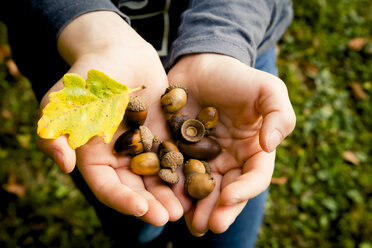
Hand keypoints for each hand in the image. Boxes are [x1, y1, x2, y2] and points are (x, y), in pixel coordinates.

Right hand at [37, 11, 182, 225]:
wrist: (119, 52)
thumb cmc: (88, 75)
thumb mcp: (62, 101)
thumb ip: (54, 132)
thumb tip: (65, 165)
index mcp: (93, 155)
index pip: (106, 186)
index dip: (122, 200)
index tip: (141, 210)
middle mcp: (119, 156)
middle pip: (134, 188)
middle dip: (150, 204)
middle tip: (169, 217)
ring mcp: (143, 146)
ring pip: (156, 177)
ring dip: (169, 194)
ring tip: (185, 208)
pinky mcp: (162, 134)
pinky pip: (173, 156)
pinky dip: (183, 170)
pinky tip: (197, 181)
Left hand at [167, 53, 295, 234]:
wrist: (202, 65)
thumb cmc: (237, 77)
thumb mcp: (267, 89)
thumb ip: (279, 115)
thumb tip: (270, 146)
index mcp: (252, 151)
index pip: (254, 176)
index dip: (245, 190)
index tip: (230, 197)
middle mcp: (228, 160)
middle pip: (227, 190)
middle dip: (219, 210)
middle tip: (208, 226)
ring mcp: (202, 158)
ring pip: (201, 188)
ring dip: (196, 208)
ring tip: (190, 224)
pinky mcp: (179, 151)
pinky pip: (176, 172)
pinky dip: (173, 188)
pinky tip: (167, 200)